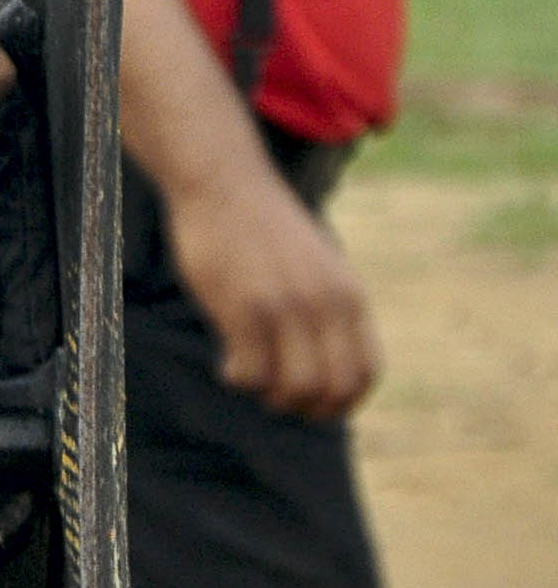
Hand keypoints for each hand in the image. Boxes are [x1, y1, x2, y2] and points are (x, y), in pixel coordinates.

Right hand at [165, 170, 378, 418]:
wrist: (223, 180)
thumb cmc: (262, 223)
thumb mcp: (316, 262)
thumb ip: (328, 304)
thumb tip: (327, 356)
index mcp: (348, 295)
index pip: (364, 373)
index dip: (343, 402)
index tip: (316, 404)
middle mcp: (325, 305)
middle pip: (334, 389)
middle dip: (306, 408)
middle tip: (277, 398)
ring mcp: (285, 307)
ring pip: (295, 387)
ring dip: (271, 396)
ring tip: (250, 379)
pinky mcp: (244, 307)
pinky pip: (250, 372)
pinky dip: (239, 378)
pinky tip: (227, 364)